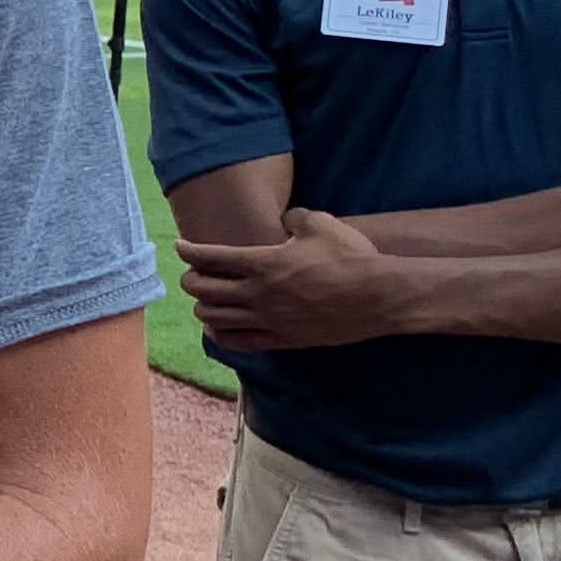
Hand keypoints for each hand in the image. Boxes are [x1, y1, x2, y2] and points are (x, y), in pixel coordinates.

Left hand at [176, 206, 403, 350]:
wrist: (379, 297)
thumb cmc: (351, 257)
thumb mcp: (320, 223)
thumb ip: (293, 217)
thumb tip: (283, 220)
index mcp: (263, 263)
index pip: (210, 258)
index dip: (189, 251)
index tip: (181, 247)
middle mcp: (258, 294)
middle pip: (203, 289)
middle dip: (191, 279)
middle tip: (193, 272)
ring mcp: (268, 321)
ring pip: (214, 318)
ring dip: (203, 306)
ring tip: (205, 297)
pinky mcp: (281, 340)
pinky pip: (236, 342)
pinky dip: (220, 333)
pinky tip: (218, 326)